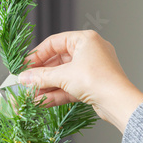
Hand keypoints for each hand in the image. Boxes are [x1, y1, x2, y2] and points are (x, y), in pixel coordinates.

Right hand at [18, 30, 142, 132]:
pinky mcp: (92, 84)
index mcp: (85, 39)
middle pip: (58, 61)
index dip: (37, 55)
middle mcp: (89, 51)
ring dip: (47, 85)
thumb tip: (24, 77)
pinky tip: (42, 100)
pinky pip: (70, 86)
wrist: (119, 102)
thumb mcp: (64, 76)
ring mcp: (91, 69)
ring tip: (30, 94)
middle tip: (26, 82)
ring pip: (63, 75)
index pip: (54, 42)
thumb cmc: (97, 80)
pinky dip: (56, 92)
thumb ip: (41, 76)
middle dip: (41, 74)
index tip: (24, 66)